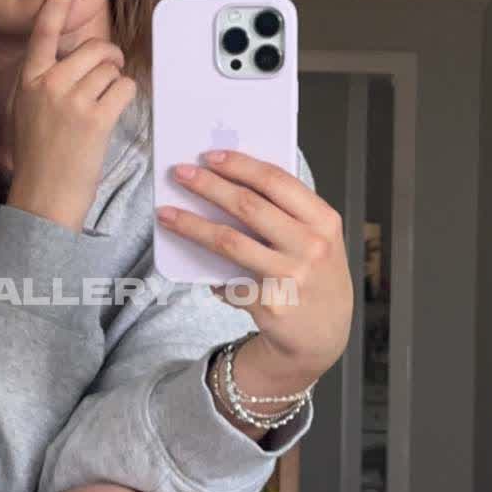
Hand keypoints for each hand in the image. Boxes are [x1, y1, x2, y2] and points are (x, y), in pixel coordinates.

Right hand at [6, 0, 135, 230]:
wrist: (43, 197)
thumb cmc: (38, 158)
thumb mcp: (26, 112)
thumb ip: (44, 83)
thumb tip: (72, 61)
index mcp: (28, 81)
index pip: (43, 32)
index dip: (57, 3)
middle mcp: (49, 84)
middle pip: (92, 48)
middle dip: (108, 58)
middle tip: (108, 75)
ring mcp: (72, 100)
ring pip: (111, 69)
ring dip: (116, 83)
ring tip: (102, 107)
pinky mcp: (96, 118)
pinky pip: (124, 88)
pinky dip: (125, 97)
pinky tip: (113, 114)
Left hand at [156, 149, 352, 390]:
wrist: (323, 334)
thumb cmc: (316, 277)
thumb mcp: (317, 239)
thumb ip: (287, 213)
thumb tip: (228, 183)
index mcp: (323, 220)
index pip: (277, 181)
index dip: (240, 165)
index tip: (210, 156)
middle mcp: (311, 246)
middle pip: (248, 206)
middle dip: (209, 186)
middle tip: (181, 174)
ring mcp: (291, 276)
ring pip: (229, 241)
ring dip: (192, 225)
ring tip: (167, 214)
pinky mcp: (270, 303)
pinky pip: (228, 279)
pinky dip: (211, 274)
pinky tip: (199, 270)